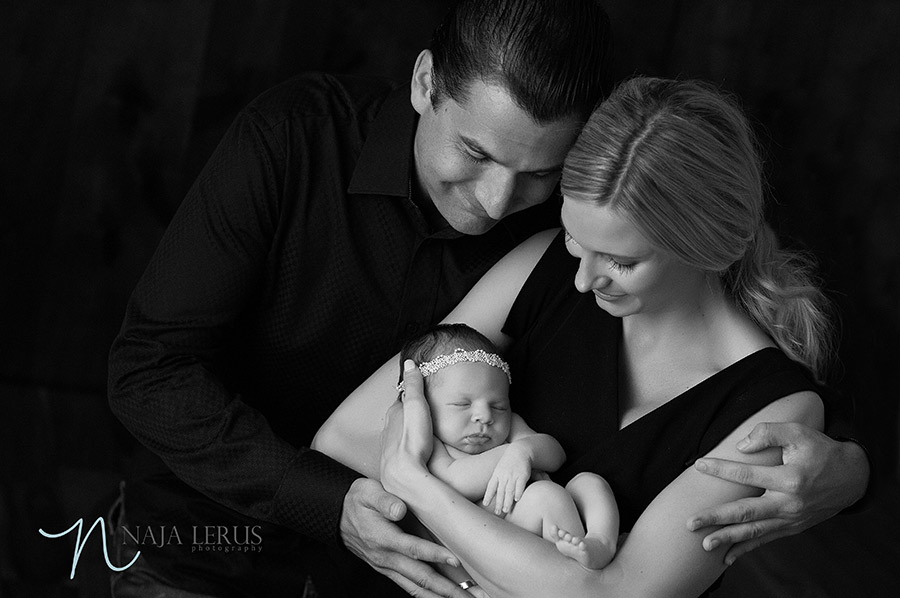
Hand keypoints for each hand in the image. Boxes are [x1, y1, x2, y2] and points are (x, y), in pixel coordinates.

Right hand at [340, 478, 468, 597]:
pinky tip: (441, 597)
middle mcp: (386, 557)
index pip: (412, 549)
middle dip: (446, 588)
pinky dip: (426, 595)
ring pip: (416, 587)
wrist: (338, 516)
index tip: (455, 560)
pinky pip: (409, 586)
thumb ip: (383, 500)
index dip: (434, 555)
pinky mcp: (388, 570)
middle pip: (420, 576)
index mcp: (383, 537)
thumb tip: (399, 509)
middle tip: (470, 594)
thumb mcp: (367, 492)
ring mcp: (387, 567)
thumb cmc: (358, 500)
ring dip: (440, 596)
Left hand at [381, 360, 434, 494]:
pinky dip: (408, 446)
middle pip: (399, 416)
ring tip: (421, 429)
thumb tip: (409, 362)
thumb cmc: (413, 442)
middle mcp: (388, 430)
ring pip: (399, 433)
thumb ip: (413, 385)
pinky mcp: (394, 464)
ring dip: (408, 430)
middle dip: (409, 411)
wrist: (405, 477)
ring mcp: (389, 448)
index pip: (402, 398)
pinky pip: (401, 449)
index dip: (412, 393)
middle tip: (423, 408)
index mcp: (394, 414)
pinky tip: (416, 451)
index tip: (421, 389)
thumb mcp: (416, 407)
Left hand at [483, 443, 530, 514]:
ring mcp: (513, 475)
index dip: (488, 495)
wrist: (519, 451)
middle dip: (498, 503)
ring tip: (505, 510)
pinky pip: (520, 485)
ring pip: (509, 490)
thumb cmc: (509, 461)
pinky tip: (517, 499)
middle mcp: (504, 476)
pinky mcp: (522, 475)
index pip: (491, 486)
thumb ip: (496, 479)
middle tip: (497, 512)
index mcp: (497, 474)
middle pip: (500, 491)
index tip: (485, 504)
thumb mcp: (499, 468)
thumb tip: (492, 490)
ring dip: (507, 501)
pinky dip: (518, 492)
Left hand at [688, 422, 869, 564]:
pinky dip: (746, 549)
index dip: (721, 469)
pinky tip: (727, 557)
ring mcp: (791, 519)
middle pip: (746, 512)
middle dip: (717, 519)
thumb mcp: (798, 432)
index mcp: (790, 479)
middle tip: (690, 523)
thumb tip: (740, 446)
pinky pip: (766, 539)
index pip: (747, 475)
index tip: (699, 465)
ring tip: (704, 545)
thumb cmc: (821, 450)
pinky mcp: (793, 527)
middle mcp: (789, 503)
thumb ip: (768, 432)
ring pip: (755, 531)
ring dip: (728, 539)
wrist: (852, 477)